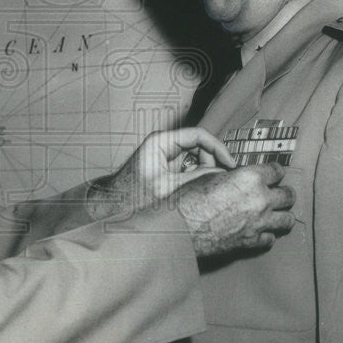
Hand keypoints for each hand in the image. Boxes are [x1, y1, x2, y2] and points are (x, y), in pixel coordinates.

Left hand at [85, 128, 235, 220]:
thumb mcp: (170, 188)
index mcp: (161, 142)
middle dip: (211, 161)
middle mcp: (163, 144)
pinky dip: (196, 175)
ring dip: (204, 169)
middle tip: (220, 179)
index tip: (230, 164)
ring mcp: (164, 155)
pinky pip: (188, 165)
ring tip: (207, 186)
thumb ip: (198, 178)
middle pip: (199, 145)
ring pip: (195, 156)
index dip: (218, 148)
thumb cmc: (132, 197)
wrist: (112, 207)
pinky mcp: (165, 166)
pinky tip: (197, 188)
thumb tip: (222, 174)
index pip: (198, 135)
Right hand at [173, 162, 295, 255]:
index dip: (275, 172)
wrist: (180, 229)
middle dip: (284, 193)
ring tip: (276, 214)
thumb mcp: (210, 176)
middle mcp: (260, 199)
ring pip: (287, 219)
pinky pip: (271, 238)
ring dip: (282, 215)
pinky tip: (260, 231)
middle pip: (289, 195)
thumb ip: (232, 176)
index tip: (273, 174)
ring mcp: (259, 222)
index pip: (277, 170)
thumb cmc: (190, 200)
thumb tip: (239, 177)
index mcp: (250, 177)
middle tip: (278, 193)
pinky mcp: (252, 242)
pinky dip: (267, 235)